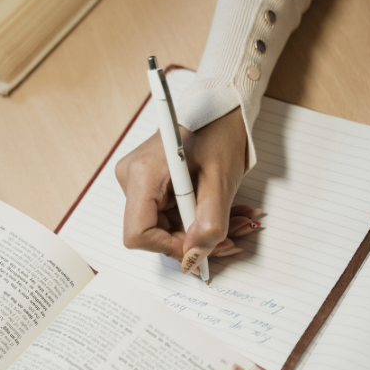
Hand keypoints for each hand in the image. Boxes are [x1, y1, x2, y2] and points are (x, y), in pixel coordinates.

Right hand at [115, 107, 263, 274]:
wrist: (221, 109)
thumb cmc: (219, 132)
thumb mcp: (220, 183)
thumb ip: (209, 226)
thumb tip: (193, 260)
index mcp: (142, 174)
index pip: (138, 234)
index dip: (171, 247)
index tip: (200, 248)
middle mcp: (133, 179)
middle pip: (155, 233)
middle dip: (196, 240)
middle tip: (231, 236)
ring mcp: (140, 183)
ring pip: (168, 227)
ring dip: (204, 230)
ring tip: (236, 220)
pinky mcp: (152, 186)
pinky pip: (173, 215)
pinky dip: (200, 219)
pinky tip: (225, 213)